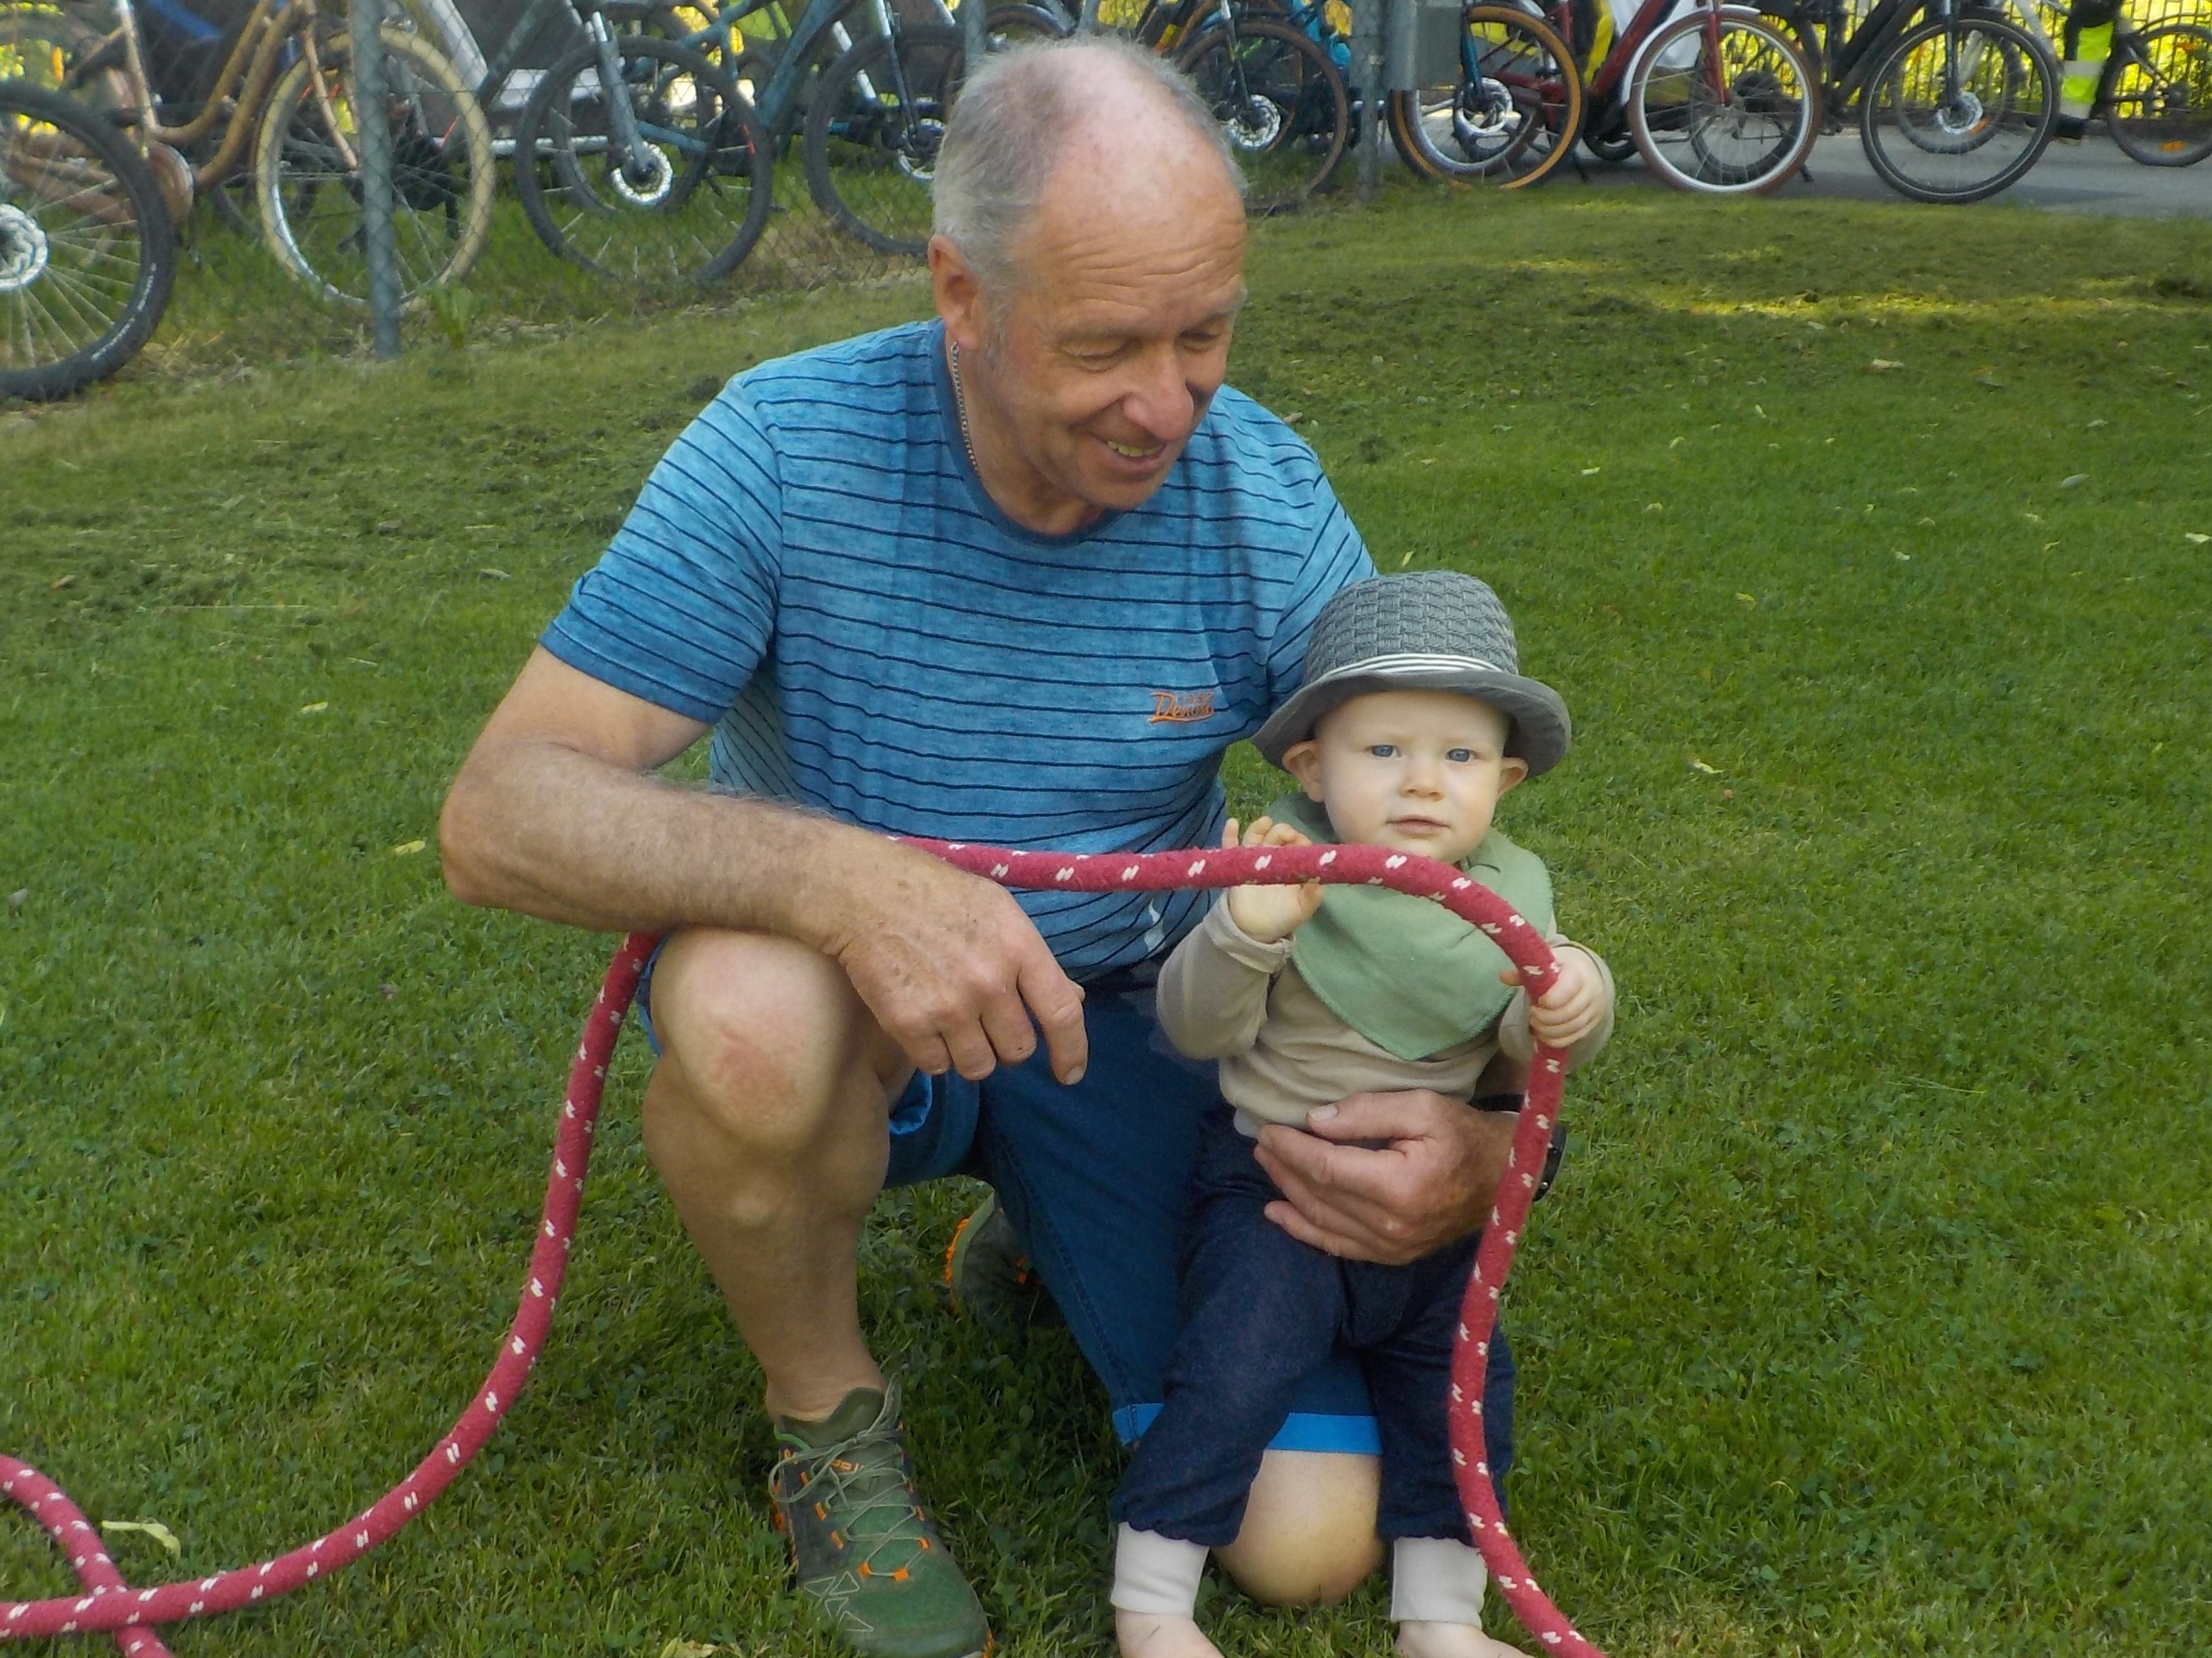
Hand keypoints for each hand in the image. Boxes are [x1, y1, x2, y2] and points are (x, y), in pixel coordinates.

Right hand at [815, 838, 1086, 1085]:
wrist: (862, 892)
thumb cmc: (934, 894)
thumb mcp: (997, 909)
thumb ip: (1034, 958)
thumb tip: (1072, 1000)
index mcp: (1017, 946)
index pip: (1061, 1012)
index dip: (1072, 1051)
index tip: (1070, 1074)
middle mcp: (988, 981)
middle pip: (1018, 1049)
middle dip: (1007, 1045)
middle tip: (986, 1023)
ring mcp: (948, 1006)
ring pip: (979, 1067)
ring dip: (971, 1054)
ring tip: (953, 1023)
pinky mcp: (908, 1023)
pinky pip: (937, 1066)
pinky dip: (934, 1054)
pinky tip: (924, 1022)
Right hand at [1221, 816, 1322, 943]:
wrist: (1254, 931)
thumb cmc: (1282, 917)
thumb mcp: (1302, 909)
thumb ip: (1313, 895)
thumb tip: (1319, 878)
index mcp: (1292, 865)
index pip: (1298, 845)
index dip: (1300, 841)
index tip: (1300, 843)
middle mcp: (1274, 857)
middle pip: (1278, 836)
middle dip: (1283, 831)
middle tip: (1286, 835)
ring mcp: (1254, 859)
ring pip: (1256, 836)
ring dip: (1260, 827)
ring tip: (1265, 822)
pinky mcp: (1236, 864)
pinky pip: (1230, 846)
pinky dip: (1229, 834)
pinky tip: (1232, 823)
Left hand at [1251, 1091, 1514, 1264]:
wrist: (1502, 1179)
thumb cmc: (1463, 1135)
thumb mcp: (1422, 1107)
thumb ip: (1367, 1112)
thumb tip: (1315, 1122)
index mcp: (1399, 1186)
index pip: (1327, 1168)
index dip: (1293, 1149)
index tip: (1269, 1129)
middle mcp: (1392, 1225)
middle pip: (1320, 1195)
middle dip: (1284, 1167)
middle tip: (1261, 1141)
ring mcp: (1392, 1247)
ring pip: (1323, 1221)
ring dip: (1288, 1193)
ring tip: (1266, 1165)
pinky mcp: (1393, 1256)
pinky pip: (1338, 1246)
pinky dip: (1304, 1230)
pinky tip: (1278, 1213)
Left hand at [1499, 946, 1605, 1049]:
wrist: (1586, 975)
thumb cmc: (1560, 969)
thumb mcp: (1545, 965)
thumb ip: (1525, 972)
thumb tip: (1503, 977)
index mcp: (1578, 972)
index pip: (1569, 988)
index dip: (1550, 999)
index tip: (1537, 1001)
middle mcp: (1590, 991)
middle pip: (1570, 1012)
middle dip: (1546, 1018)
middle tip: (1532, 1013)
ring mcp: (1593, 1009)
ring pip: (1572, 1028)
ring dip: (1549, 1030)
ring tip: (1535, 1023)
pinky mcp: (1592, 1024)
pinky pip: (1575, 1038)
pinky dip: (1556, 1040)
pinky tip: (1543, 1035)